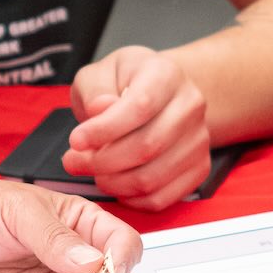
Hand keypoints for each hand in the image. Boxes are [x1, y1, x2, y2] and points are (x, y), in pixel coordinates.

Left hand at [66, 46, 212, 208]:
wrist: (158, 94)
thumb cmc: (125, 83)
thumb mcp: (100, 73)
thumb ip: (95, 90)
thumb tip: (100, 110)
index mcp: (166, 75)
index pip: (140, 106)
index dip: (104, 129)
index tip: (76, 140)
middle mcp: (190, 106)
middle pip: (148, 146)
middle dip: (102, 161)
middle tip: (73, 161)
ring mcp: (199, 139)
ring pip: (153, 177)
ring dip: (113, 183)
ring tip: (93, 171)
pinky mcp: (198, 167)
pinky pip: (162, 197)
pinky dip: (132, 199)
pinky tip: (115, 184)